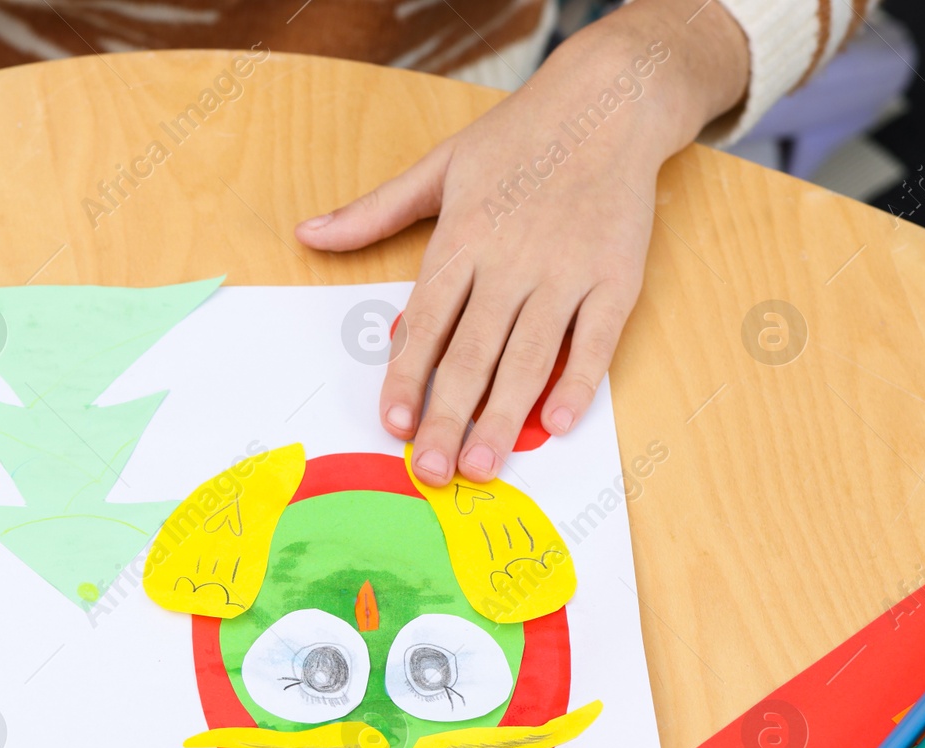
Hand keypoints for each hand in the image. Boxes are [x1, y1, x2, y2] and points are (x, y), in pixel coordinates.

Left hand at [297, 0, 748, 484]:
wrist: (609, 101)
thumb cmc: (517, 138)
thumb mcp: (438, 166)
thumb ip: (373, 212)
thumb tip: (307, 234)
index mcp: (464, 236)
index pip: (428, 320)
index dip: (408, 375)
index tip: (393, 422)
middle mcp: (512, 259)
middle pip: (475, 351)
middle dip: (449, 414)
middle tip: (433, 469)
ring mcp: (567, 271)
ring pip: (531, 355)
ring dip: (506, 415)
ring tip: (483, 463)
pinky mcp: (616, 277)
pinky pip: (596, 339)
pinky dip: (580, 381)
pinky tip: (558, 423)